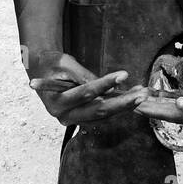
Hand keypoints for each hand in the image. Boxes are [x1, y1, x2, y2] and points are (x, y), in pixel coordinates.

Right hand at [23, 48, 145, 125]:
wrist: (41, 71)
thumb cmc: (51, 64)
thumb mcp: (65, 63)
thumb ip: (84, 75)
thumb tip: (109, 85)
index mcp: (57, 102)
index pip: (86, 93)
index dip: (105, 83)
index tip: (123, 74)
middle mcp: (64, 115)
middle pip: (97, 111)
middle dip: (121, 103)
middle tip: (141, 94)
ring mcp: (73, 119)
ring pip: (103, 116)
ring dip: (123, 106)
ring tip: (141, 95)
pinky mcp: (81, 119)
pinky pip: (102, 116)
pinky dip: (117, 108)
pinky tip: (132, 98)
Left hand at [133, 47, 182, 127]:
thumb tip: (180, 106)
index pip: (175, 115)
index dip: (154, 111)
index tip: (136, 107)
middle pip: (173, 117)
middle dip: (152, 109)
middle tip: (131, 103)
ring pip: (174, 115)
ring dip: (156, 107)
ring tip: (137, 101)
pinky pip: (179, 111)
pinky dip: (165, 106)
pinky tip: (152, 101)